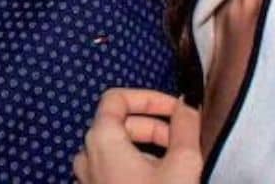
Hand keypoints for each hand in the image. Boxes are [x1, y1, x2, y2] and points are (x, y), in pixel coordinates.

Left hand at [73, 88, 202, 183]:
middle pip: (119, 123)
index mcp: (101, 139)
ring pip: (118, 149)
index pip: (117, 98)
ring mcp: (87, 177)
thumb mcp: (182, 165)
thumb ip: (186, 128)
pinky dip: (137, 166)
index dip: (150, 98)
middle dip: (156, 126)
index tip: (178, 109)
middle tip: (185, 141)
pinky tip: (161, 180)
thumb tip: (188, 103)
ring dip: (149, 148)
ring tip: (177, 163)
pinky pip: (113, 169)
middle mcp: (86, 155)